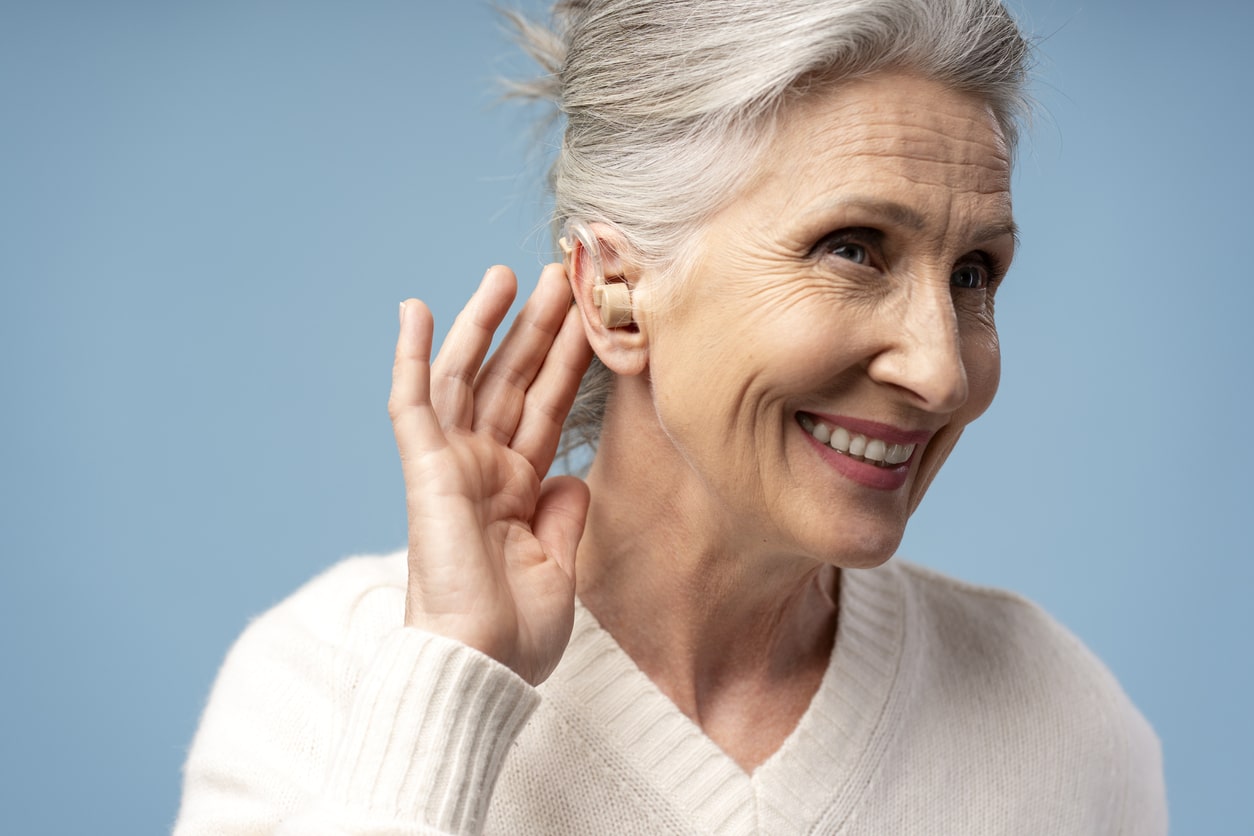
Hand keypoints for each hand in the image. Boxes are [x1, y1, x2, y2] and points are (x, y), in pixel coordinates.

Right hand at [389, 264, 593, 684]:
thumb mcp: (560, 567)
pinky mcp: (425, 470)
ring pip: (469, 378)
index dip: (568, 364)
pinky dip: (409, 355)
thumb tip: (572, 476)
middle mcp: (484, 469)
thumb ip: (563, 514)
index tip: (592, 320)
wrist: (482, 668)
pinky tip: (415, 307)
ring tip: (510, 274)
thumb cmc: (515, 633)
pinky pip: (412, 404)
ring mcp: (453, 466)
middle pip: (514, 382)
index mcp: (517, 490)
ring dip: (487, 324)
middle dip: (537, 329)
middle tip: (562, 276)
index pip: (548, 410)